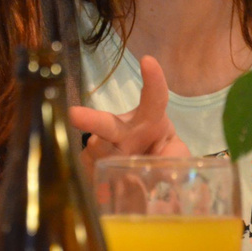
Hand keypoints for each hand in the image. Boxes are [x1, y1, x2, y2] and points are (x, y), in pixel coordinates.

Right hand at [68, 56, 190, 180]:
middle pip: (106, 124)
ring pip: (98, 156)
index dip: (153, 80)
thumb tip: (163, 170)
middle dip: (90, 119)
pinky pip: (93, 177)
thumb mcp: (176, 155)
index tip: (148, 61)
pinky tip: (114, 191)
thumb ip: (176, 157)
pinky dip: (107, 188)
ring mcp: (101, 150)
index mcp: (148, 120)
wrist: (139, 180)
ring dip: (111, 168)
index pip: (154, 98)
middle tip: (74, 115)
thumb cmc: (160, 155)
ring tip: (127, 182)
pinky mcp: (88, 169)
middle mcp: (121, 131)